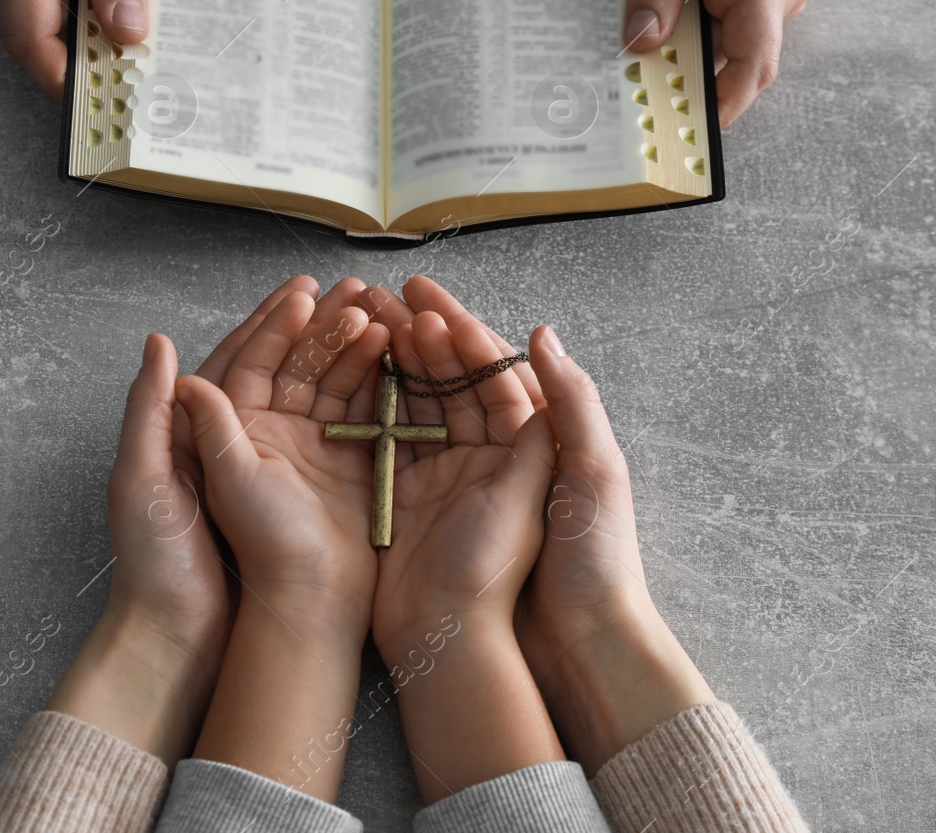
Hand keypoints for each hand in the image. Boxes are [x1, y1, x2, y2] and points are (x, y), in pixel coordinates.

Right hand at [0, 0, 152, 96]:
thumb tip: (126, 33)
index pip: (31, 40)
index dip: (66, 80)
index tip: (108, 98)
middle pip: (35, 38)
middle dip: (83, 57)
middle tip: (136, 65)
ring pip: (36, 22)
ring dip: (78, 30)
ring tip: (123, 17)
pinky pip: (34, 2)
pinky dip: (69, 9)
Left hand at [176, 287, 387, 631]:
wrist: (225, 628)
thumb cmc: (173, 559)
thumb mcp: (152, 479)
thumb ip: (158, 412)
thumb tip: (161, 347)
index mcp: (215, 430)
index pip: (249, 361)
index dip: (276, 324)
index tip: (306, 292)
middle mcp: (261, 438)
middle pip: (296, 366)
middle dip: (326, 326)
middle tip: (359, 292)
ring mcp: (305, 458)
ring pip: (333, 388)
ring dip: (357, 351)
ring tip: (385, 317)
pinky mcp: (343, 479)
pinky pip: (364, 423)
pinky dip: (382, 390)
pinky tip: (403, 361)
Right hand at [366, 277, 714, 775]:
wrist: (526, 644)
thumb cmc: (577, 564)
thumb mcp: (590, 476)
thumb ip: (569, 405)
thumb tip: (543, 335)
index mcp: (536, 441)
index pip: (492, 369)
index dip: (458, 326)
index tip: (422, 292)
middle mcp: (492, 455)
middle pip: (450, 380)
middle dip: (417, 334)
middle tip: (379, 297)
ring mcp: (448, 479)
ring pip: (417, 405)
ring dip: (391, 364)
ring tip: (360, 325)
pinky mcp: (412, 504)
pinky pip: (389, 445)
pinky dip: (369, 410)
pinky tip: (345, 379)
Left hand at [623, 0, 812, 127]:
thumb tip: (641, 42)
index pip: (754, 64)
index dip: (724, 105)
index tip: (689, 133)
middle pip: (739, 60)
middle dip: (694, 80)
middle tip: (640, 96)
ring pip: (734, 42)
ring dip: (693, 52)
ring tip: (643, 56)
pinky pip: (733, 21)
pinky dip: (700, 29)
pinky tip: (662, 23)